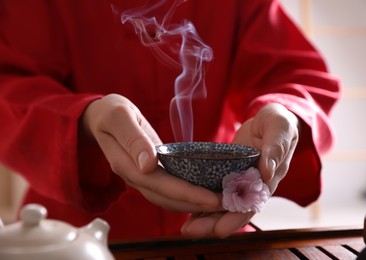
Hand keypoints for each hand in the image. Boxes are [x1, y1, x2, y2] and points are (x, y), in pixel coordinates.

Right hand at [82, 94, 219, 212]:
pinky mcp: (149, 173)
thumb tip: (148, 165)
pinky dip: (186, 195)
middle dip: (195, 203)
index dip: (185, 193)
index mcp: (125, 164)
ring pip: (167, 198)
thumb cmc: (110, 113)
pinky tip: (203, 193)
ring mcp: (141, 177)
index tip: (211, 198)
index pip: (159, 185)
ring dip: (192, 203)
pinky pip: (168, 189)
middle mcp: (134, 176)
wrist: (101, 118)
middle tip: (225, 204)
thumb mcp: (118, 117)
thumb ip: (133, 139)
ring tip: (219, 203)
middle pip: (166, 197)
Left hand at [181, 103, 299, 238]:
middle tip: (191, 231)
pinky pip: (217, 192)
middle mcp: (254, 186)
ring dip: (206, 218)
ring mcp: (240, 182)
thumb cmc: (277, 123)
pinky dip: (204, 203)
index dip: (236, 218)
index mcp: (268, 179)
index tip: (220, 230)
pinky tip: (188, 211)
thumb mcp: (279, 128)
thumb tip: (267, 171)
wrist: (269, 122)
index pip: (253, 204)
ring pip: (223, 205)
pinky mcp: (230, 176)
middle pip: (234, 211)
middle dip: (213, 223)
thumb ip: (275, 147)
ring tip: (186, 228)